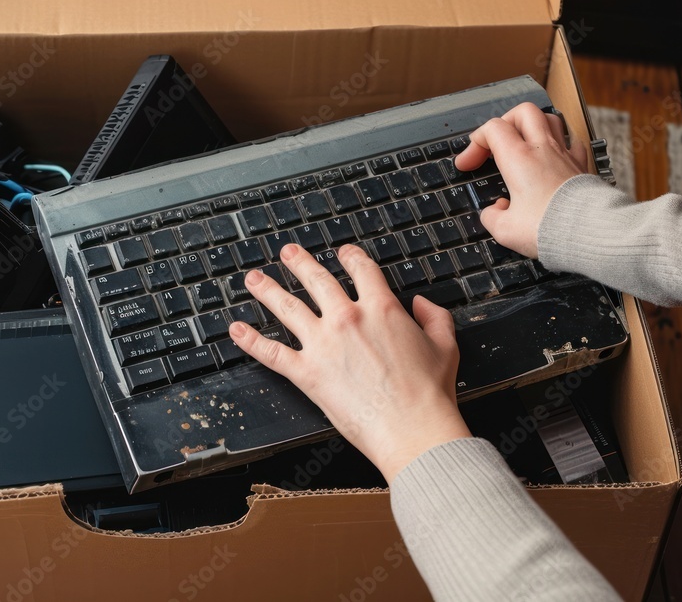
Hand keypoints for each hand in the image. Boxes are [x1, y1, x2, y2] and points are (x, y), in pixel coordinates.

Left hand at [228, 243, 470, 483]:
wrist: (412, 428)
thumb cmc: (430, 394)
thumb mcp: (445, 346)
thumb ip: (434, 316)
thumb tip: (421, 303)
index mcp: (382, 309)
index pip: (362, 271)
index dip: (351, 258)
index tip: (343, 253)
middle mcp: (347, 319)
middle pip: (317, 280)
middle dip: (299, 263)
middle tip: (287, 253)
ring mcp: (323, 344)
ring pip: (287, 308)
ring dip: (267, 290)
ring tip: (254, 279)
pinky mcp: (306, 372)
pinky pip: (271, 352)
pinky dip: (250, 340)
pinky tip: (236, 329)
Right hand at [455, 102, 587, 257]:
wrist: (588, 233)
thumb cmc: (549, 229)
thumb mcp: (505, 230)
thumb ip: (491, 217)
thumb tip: (493, 212)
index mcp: (518, 159)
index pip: (492, 129)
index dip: (475, 143)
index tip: (469, 164)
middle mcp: (542, 150)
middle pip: (522, 112)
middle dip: (504, 122)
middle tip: (496, 142)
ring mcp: (565, 154)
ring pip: (550, 119)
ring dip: (533, 126)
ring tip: (523, 142)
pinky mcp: (582, 166)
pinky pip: (572, 141)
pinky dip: (560, 143)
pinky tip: (555, 156)